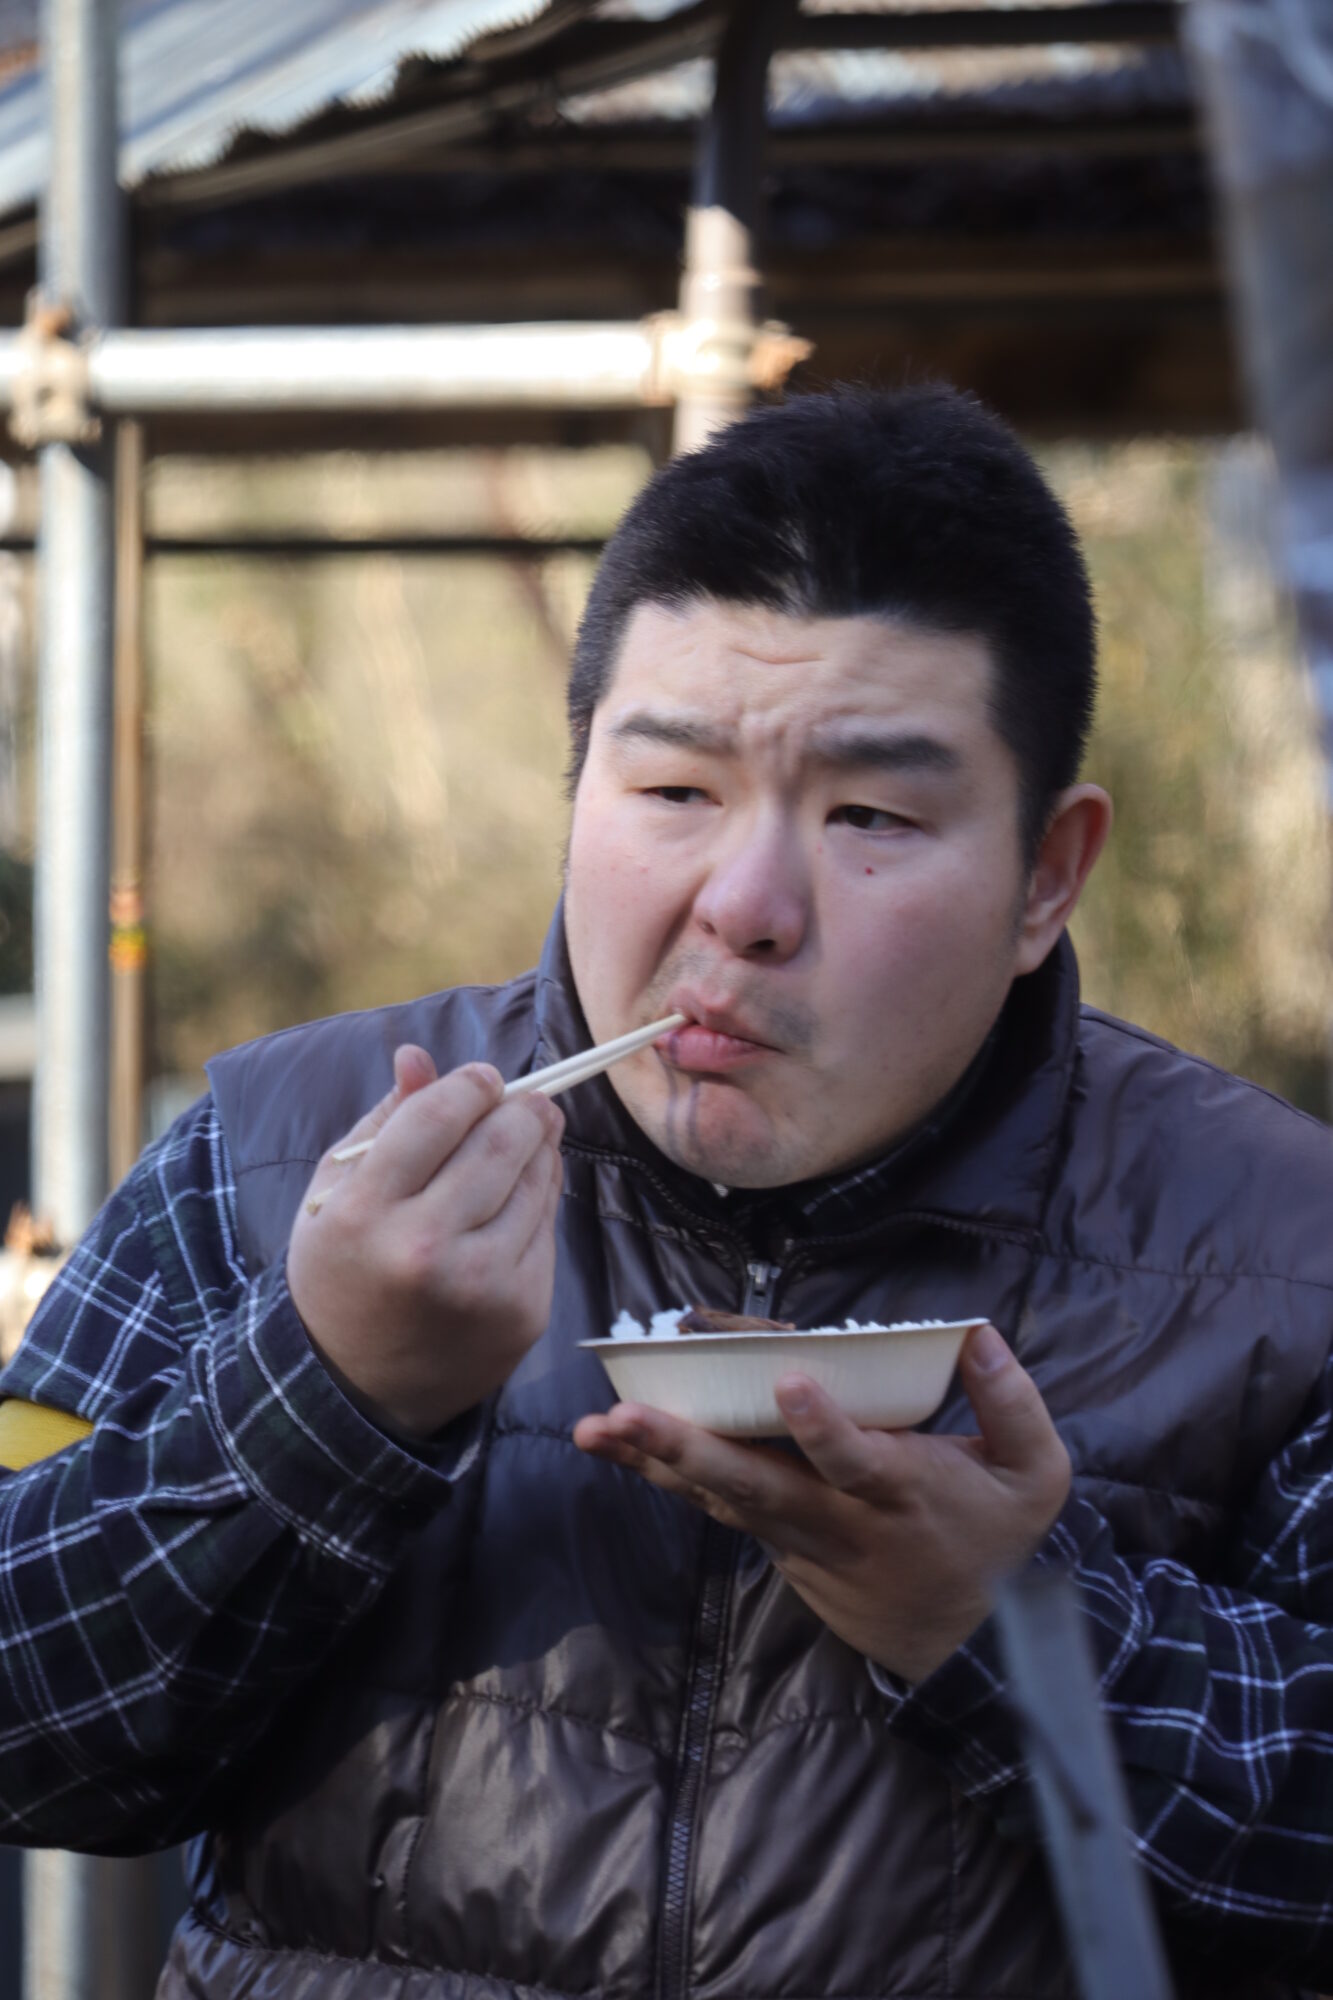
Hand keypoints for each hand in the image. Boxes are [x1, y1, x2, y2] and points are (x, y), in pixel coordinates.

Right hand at [288, 1045, 563, 1438]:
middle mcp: (426, 1249)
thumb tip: (419, 1056)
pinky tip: (517, 1198)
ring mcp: (482, 1285)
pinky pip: (546, 1230)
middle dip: (522, 1107)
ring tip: (528, 1138)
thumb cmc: (341, 1272)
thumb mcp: (336, 1195)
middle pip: (501, 1142)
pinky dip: (538, 1202)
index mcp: (367, 1211)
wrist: (354, 1389)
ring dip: (539, 1149)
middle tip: (525, 1101)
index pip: (440, 1114)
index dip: (472, 1084)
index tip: (483, 1080)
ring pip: (536, 1182)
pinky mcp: (523, 1312)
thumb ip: (383, 1122)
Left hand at [573, 1323, 1069, 1682]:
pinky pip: (719, 1509)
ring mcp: (799, 1538)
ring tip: (595, 1429)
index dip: (823, 1426)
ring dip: (655, 1464)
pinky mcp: (779, 1547)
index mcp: (902, 1492)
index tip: (789, 1380)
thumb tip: (977, 1333)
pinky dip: (669, 1478)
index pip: (856, 1460)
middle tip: (626, 1418)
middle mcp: (838, 1518)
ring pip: (721, 1499)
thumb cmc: (1001, 1542)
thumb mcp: (1035, 1475)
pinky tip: (619, 1447)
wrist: (974, 1648)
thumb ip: (1013, 1403)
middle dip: (687, 1449)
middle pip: (756, 1485)